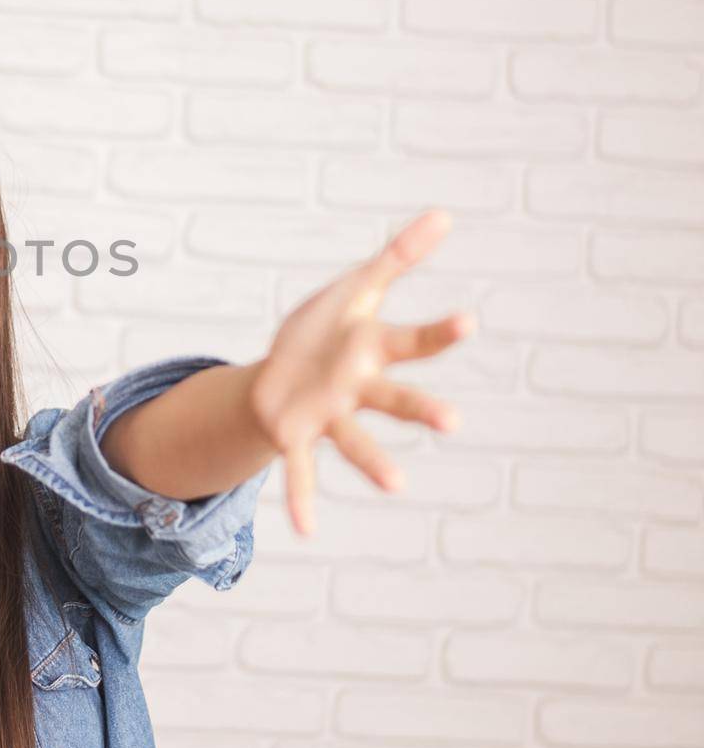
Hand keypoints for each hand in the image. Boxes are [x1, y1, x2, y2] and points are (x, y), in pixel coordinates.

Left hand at [249, 209, 474, 536]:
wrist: (278, 376)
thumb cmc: (325, 331)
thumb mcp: (355, 288)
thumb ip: (398, 256)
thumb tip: (445, 215)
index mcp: (371, 349)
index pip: (412, 340)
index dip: (439, 332)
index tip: (469, 322)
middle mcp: (358, 388)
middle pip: (395, 398)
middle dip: (421, 409)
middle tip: (452, 423)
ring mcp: (330, 416)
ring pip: (356, 441)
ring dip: (373, 462)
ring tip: (396, 487)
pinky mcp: (295, 435)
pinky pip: (299, 470)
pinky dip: (301, 498)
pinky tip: (305, 532)